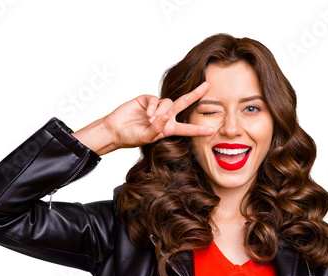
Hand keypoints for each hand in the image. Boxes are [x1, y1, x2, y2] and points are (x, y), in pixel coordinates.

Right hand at [72, 82, 214, 154]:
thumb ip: (157, 129)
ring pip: (169, 102)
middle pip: (184, 104)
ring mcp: (156, 107)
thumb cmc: (131, 137)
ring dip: (161, 112)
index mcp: (168, 128)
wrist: (115, 130)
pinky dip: (154, 107)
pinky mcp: (147, 99)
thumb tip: (165, 117)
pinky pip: (156, 99)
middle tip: (207, 85)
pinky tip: (147, 114)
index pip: (187, 128)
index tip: (213, 129)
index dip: (199, 129)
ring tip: (150, 120)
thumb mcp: (147, 138)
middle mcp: (165, 116)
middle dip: (196, 94)